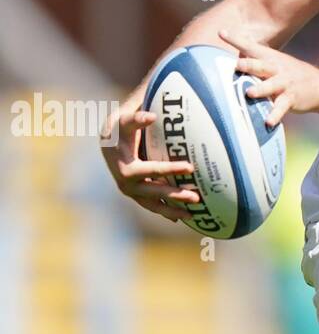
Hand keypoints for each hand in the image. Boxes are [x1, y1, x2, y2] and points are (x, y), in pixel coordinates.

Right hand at [100, 106, 199, 220]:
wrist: (107, 143)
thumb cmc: (119, 129)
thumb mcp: (124, 121)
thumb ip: (137, 118)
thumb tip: (152, 117)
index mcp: (125, 167)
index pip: (152, 170)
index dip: (171, 169)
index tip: (190, 168)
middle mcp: (126, 184)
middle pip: (155, 192)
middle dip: (175, 195)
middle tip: (196, 197)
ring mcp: (132, 192)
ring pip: (153, 205)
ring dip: (172, 211)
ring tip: (192, 216)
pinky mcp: (136, 195)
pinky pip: (153, 206)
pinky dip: (166, 212)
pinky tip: (182, 217)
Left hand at [222, 31, 318, 126]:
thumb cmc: (290, 74)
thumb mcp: (276, 62)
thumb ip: (256, 60)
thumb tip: (233, 57)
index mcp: (270, 58)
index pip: (250, 46)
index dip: (236, 39)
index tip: (222, 33)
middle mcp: (276, 68)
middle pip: (261, 65)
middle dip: (249, 65)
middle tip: (237, 65)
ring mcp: (285, 84)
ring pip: (271, 86)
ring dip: (260, 89)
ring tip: (249, 93)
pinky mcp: (291, 99)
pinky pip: (281, 108)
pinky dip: (274, 115)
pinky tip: (268, 122)